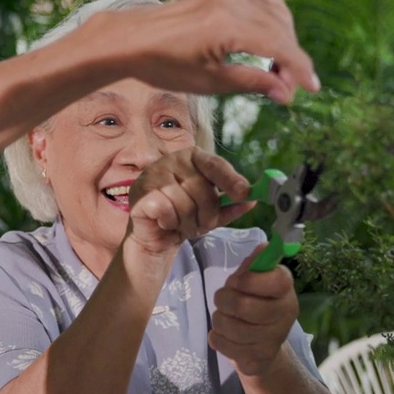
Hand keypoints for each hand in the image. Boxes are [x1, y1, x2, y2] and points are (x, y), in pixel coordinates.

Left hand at [91, 0, 318, 103]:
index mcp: (230, 26)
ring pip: (276, 12)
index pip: (280, 46)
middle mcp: (233, 3)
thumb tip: (285, 92)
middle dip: (291, 60)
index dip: (300, 69)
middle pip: (282, 29)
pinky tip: (266, 45)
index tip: (313, 89)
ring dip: (284, 39)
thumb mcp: (209, 82)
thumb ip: (252, 82)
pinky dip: (272, 22)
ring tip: (276, 71)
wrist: (129, 39)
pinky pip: (260, 2)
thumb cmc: (162, 63)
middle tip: (287, 90)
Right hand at [125, 148, 255, 257]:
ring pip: (184, 203)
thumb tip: (252, 201)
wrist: (152, 235)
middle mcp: (172, 160)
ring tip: (181, 224)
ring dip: (187, 222)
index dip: (231, 179)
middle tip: (200, 224)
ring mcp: (154, 174)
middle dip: (206, 214)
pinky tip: (165, 222)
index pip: (215, 164)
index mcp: (193, 157)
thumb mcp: (211, 213)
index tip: (245, 194)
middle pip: (202, 189)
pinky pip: (166, 210)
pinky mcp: (142, 192)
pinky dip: (170, 222)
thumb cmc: (182, 217)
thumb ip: (230, 206)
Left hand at [209, 245, 299, 375]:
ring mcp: (273, 341)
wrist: (262, 346)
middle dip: (223, 300)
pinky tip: (223, 335)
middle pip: (244, 306)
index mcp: (286, 290)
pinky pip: (224, 345)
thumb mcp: (255, 279)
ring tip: (223, 317)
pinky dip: (216, 338)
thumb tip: (265, 246)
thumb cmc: (255, 303)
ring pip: (230, 327)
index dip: (248, 280)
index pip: (275, 281)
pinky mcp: (257, 360)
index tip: (236, 281)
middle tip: (222, 299)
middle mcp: (285, 316)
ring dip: (218, 319)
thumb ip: (255, 263)